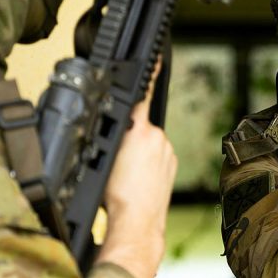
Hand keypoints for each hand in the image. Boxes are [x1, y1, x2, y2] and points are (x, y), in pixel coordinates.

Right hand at [95, 60, 177, 277]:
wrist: (138, 222)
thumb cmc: (117, 196)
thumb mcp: (104, 157)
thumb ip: (114, 134)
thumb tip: (117, 124)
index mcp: (139, 132)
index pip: (141, 95)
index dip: (146, 74)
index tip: (154, 56)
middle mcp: (157, 138)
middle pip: (139, 126)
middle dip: (128, 137)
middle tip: (117, 161)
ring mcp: (167, 151)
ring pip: (148, 143)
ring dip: (138, 153)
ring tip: (127, 175)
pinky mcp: (172, 163)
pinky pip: (157, 156)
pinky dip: (148, 163)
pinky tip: (139, 178)